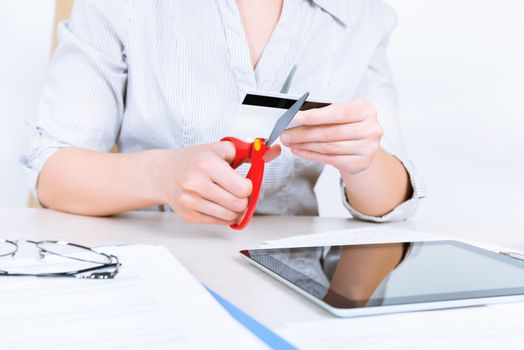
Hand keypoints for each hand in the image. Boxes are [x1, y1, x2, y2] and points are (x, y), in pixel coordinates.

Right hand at [152, 142, 279, 224]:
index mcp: (207, 164)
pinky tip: (220, 204)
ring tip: (230, 198)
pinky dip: (225, 216)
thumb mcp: (220, 150)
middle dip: (244, 199)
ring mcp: (191, 202)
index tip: (244, 182)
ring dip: (236, 209)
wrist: (163, 173)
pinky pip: (219, 222)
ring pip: (230, 216)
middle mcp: (196, 183)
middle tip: (239, 192)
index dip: (249, 187)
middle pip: (238, 204)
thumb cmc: (194, 160)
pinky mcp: (189, 215)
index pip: (243, 188)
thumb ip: (249, 152)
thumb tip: (274, 151)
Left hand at [280, 100, 382, 174]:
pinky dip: (312, 155)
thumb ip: (323, 113)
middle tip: (286, 134)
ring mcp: (368, 148)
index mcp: (365, 110)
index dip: (314, 116)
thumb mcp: (341, 113)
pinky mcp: (360, 163)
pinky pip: (330, 159)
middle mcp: (370, 129)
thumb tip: (297, 117)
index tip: (295, 117)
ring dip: (305, 145)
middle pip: (330, 132)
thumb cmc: (348, 125)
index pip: (337, 112)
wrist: (363, 145)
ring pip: (328, 147)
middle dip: (304, 133)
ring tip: (291, 143)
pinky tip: (301, 151)